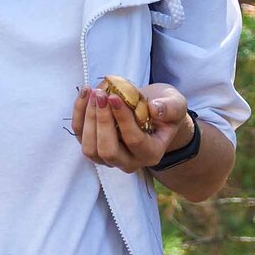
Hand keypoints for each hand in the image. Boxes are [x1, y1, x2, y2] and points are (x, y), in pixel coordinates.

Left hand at [71, 82, 192, 173]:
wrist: (152, 113)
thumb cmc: (165, 110)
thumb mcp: (176, 104)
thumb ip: (170, 108)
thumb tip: (155, 109)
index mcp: (151, 153)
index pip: (134, 140)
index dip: (122, 119)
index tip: (114, 96)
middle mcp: (129, 161)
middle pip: (108, 151)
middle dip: (102, 121)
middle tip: (101, 95)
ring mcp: (109, 157)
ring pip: (90, 148)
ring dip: (88, 118)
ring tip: (94, 92)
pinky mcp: (94, 147)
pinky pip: (80, 135)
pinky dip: (79, 114)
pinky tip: (85, 93)